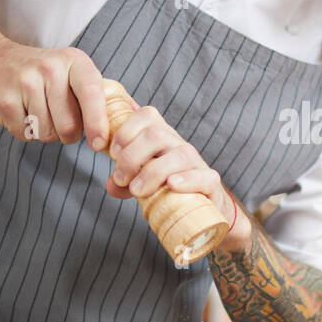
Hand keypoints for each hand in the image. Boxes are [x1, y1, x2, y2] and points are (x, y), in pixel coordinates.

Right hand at [0, 41, 108, 149]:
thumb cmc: (42, 72)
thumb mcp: (75, 72)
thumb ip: (106, 95)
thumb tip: (139, 114)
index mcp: (74, 62)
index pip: (92, 93)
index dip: (97, 122)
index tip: (99, 143)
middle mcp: (50, 69)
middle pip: (69, 125)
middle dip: (68, 133)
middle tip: (59, 118)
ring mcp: (25, 83)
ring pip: (47, 133)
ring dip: (46, 133)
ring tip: (38, 112)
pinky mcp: (4, 101)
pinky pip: (25, 135)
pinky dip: (25, 132)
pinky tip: (21, 112)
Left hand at [105, 98, 245, 246]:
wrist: (200, 206)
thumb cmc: (164, 188)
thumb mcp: (138, 181)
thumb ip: (122, 181)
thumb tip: (111, 184)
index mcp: (161, 136)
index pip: (146, 115)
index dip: (125, 131)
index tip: (113, 154)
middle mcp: (178, 144)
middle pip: (156, 135)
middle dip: (131, 157)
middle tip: (121, 178)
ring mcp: (196, 162)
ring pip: (178, 155)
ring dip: (152, 172)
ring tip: (137, 191)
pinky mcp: (210, 182)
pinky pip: (202, 176)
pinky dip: (186, 179)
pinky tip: (171, 185)